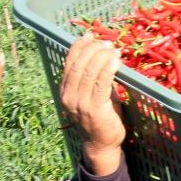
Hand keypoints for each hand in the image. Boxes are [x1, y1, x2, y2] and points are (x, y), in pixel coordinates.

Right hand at [59, 35, 125, 174]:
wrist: (101, 144)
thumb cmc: (99, 117)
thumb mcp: (90, 94)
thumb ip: (91, 77)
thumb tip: (101, 54)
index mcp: (64, 90)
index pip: (69, 61)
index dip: (79, 45)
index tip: (91, 36)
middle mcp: (68, 95)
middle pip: (79, 63)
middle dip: (93, 49)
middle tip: (107, 43)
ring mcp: (80, 103)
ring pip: (89, 71)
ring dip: (102, 56)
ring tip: (114, 50)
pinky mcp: (95, 108)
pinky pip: (101, 82)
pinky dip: (109, 68)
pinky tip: (116, 61)